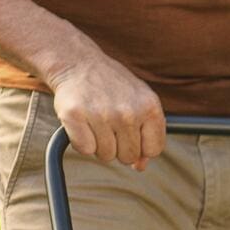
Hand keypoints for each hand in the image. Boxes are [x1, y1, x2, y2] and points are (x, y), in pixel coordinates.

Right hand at [49, 46, 164, 169]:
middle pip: (128, 156)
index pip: (153, 150)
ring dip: (99, 144)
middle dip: (119, 146)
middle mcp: (128, 112)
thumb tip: (140, 166)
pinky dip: (81, 140)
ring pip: (106, 155)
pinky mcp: (75, 116)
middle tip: (110, 124)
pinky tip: (83, 122)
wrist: (78, 63)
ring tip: (96, 120)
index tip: (131, 134)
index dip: (141, 147)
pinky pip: (85, 149)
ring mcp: (101, 114)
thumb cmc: (112, 86)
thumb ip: (147, 133)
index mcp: (150, 107)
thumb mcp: (140, 102)